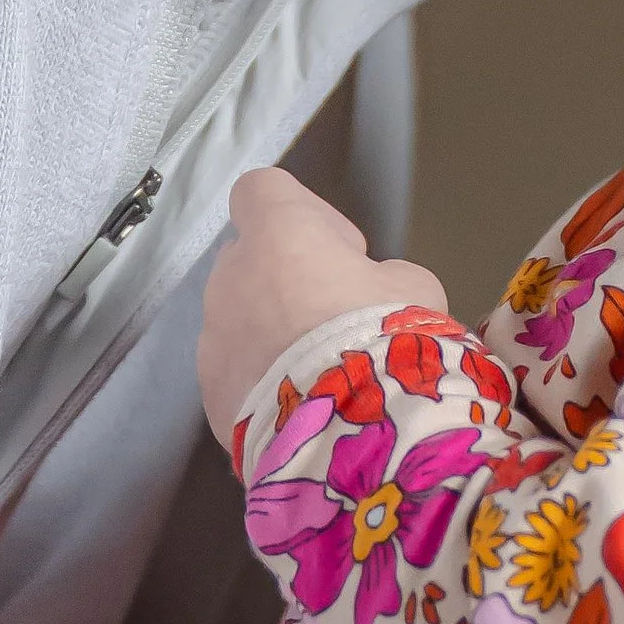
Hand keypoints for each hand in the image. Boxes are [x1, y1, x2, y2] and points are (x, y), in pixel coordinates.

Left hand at [196, 164, 448, 436]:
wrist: (344, 434)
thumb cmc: (382, 337)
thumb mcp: (412, 286)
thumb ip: (379, 275)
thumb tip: (370, 291)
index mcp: (278, 234)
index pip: (261, 190)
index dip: (302, 212)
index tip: (340, 251)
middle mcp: (231, 277)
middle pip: (250, 259)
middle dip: (286, 280)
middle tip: (335, 317)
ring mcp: (213, 339)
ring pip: (239, 320)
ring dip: (272, 334)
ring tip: (322, 374)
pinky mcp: (210, 395)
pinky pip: (238, 373)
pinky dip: (263, 384)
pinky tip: (305, 409)